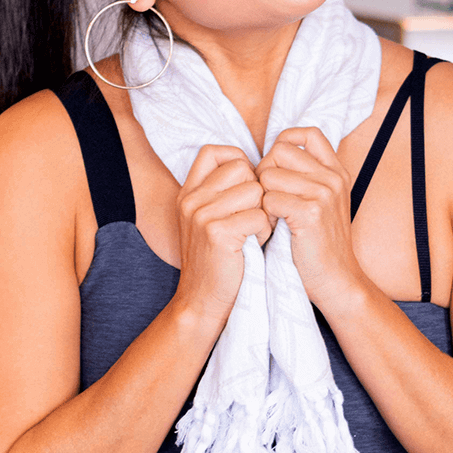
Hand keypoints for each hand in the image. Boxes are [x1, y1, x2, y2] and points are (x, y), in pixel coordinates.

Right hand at [172, 145, 272, 329]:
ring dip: (263, 213)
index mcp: (188, 192)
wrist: (202, 301)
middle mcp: (191, 199)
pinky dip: (264, 232)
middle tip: (252, 218)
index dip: (239, 162)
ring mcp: (201, 214)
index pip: (215, 152)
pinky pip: (259, 216)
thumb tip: (256, 166)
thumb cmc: (217, 260)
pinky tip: (253, 246)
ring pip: (255, 191)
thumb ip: (222, 193)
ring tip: (252, 234)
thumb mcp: (208, 220)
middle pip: (242, 168)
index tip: (248, 186)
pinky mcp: (217, 232)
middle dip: (257, 191)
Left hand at [256, 127, 367, 308]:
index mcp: (336, 171)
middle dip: (264, 173)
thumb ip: (306, 178)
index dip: (283, 144)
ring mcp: (324, 192)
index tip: (276, 169)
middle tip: (267, 200)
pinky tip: (272, 230)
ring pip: (269, 174)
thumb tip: (270, 156)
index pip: (306, 133)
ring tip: (270, 218)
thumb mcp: (322, 203)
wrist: (337, 281)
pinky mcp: (311, 211)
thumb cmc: (319, 245)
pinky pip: (268, 198)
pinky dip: (263, 215)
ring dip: (261, 197)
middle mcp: (332, 177)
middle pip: (279, 151)